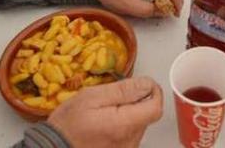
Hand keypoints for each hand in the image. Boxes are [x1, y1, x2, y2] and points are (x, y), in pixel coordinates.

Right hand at [47, 77, 162, 147]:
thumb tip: (146, 84)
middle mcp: (130, 141)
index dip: (153, 91)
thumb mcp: (92, 97)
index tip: (142, 85)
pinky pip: (129, 135)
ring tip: (104, 112)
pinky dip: (121, 126)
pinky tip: (104, 124)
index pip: (155, 107)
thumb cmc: (68, 124)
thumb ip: (123, 90)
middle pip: (147, 116)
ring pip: (138, 125)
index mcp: (124, 125)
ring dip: (128, 114)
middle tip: (112, 98)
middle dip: (136, 102)